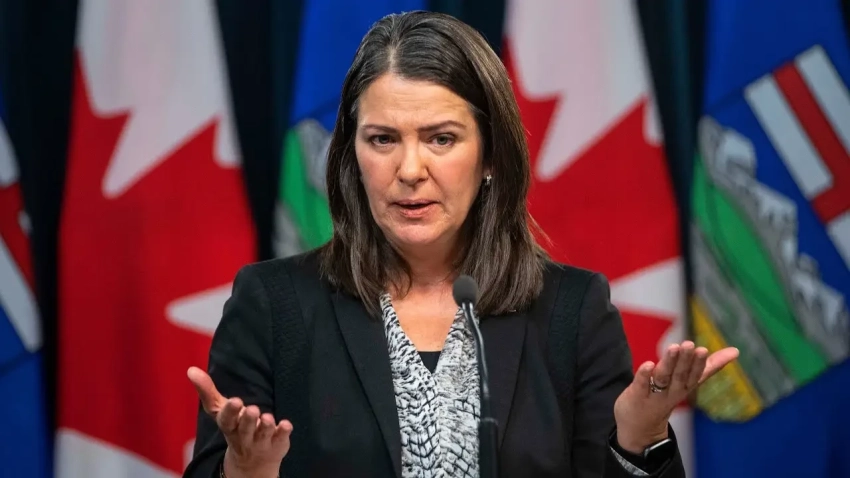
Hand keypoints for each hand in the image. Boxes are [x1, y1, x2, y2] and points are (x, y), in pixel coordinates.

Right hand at [187, 366, 292, 477]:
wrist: (251, 463)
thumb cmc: (235, 427)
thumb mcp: (221, 411)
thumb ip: (208, 391)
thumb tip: (191, 370)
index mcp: (230, 426)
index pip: (227, 421)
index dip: (230, 411)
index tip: (235, 400)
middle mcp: (244, 436)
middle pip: (245, 429)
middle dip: (248, 420)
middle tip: (252, 408)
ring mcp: (261, 442)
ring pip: (263, 435)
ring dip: (265, 426)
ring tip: (267, 417)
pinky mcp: (277, 444)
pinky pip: (281, 439)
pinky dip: (283, 432)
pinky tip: (286, 424)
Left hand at [613, 341, 738, 452]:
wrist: (641, 428)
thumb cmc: (667, 397)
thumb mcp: (689, 383)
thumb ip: (710, 367)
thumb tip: (736, 351)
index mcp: (685, 386)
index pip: (694, 375)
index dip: (699, 364)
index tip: (703, 349)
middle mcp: (672, 391)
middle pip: (680, 375)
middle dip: (685, 360)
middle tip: (689, 344)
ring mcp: (654, 394)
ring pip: (663, 378)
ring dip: (669, 363)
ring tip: (673, 348)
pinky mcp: (637, 394)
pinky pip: (642, 385)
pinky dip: (645, 375)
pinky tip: (647, 364)